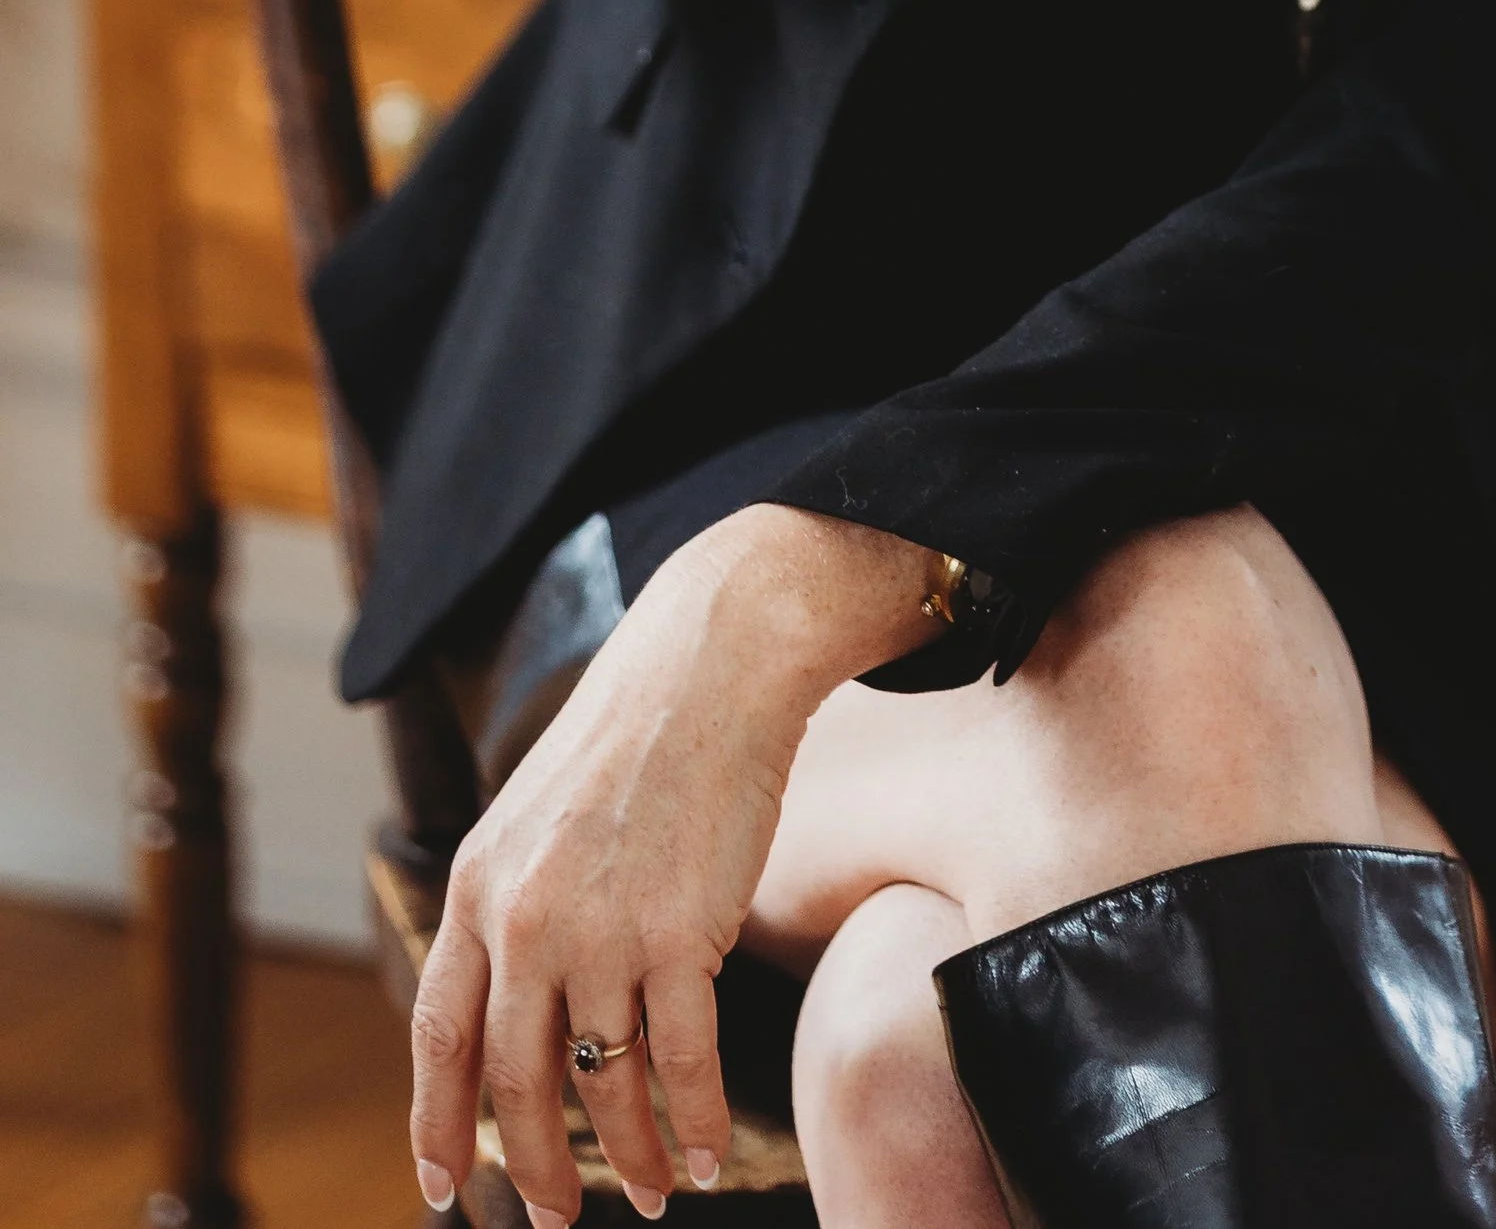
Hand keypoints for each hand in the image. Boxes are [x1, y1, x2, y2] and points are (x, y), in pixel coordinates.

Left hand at [408, 507, 927, 1220]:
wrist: (713, 664)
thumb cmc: (637, 734)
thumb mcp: (538, 814)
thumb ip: (515, 901)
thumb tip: (515, 997)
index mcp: (478, 887)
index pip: (440, 1034)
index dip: (439, 1120)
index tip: (447, 1185)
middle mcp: (526, 919)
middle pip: (516, 1080)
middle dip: (534, 1166)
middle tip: (553, 1220)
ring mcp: (602, 929)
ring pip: (603, 1084)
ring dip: (627, 1157)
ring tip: (653, 1196)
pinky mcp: (680, 932)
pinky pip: (681, 1062)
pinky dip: (695, 1122)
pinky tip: (707, 1153)